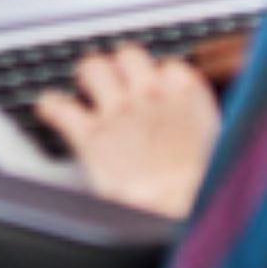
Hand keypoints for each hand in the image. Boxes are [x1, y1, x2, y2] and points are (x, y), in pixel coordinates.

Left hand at [30, 43, 224, 219]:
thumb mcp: (216, 141)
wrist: (182, 212)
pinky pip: (58, 105)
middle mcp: (150, 92)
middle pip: (127, 54)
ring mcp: (118, 110)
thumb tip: (184, 117)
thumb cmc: (203, 187)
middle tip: (116, 85)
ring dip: (89, 77)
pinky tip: (51, 109)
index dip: (158, 79)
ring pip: (93, 66)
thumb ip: (196, 117)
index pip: (167, 65)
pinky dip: (51, 106)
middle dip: (120, 68)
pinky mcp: (90, 134)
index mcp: (185, 92)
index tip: (154, 92)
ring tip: (86, 89)